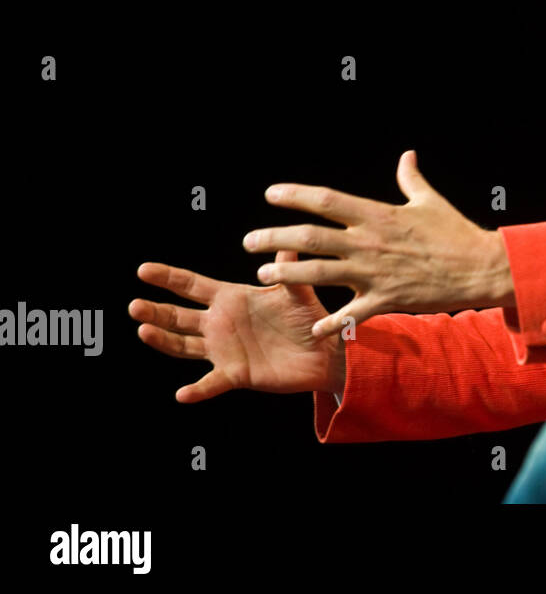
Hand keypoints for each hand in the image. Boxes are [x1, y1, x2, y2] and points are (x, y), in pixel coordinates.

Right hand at [130, 251, 345, 401]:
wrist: (323, 352)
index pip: (191, 286)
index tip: (143, 270)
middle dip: (155, 310)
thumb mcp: (295, 290)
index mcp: (231, 299)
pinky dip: (197, 390)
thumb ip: (286, 267)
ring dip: (163, 340)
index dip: (168, 278)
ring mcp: (224, 350)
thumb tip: (286, 240)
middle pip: (178, 316)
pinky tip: (182, 394)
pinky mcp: (236, 374)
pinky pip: (212, 383)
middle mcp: (220, 324)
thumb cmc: (307, 318)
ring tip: (144, 331)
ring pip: (184, 346)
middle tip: (134, 304)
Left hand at [241, 150, 512, 337]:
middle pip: (311, 237)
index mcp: (378, 215)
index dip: (296, 195)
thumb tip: (407, 155)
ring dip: (287, 275)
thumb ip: (411, 179)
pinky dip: (330, 323)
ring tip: (263, 276)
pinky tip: (312, 329)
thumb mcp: (430, 201)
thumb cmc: (456, 232)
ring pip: (319, 273)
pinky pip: (350, 315)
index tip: (271, 194)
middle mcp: (370, 242)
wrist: (480, 267)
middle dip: (275, 237)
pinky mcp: (386, 300)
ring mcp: (375, 273)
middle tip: (249, 241)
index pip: (328, 200)